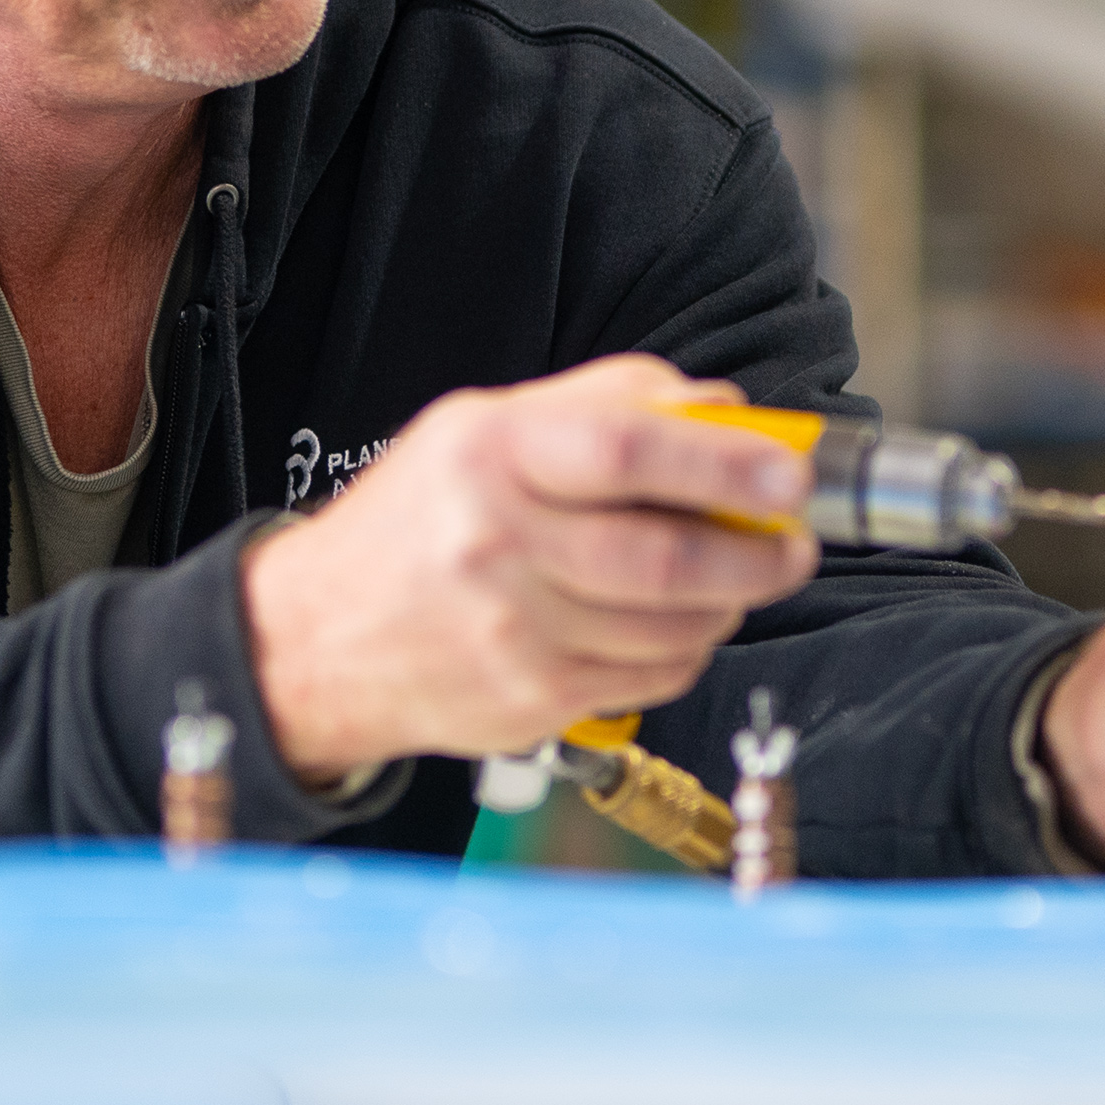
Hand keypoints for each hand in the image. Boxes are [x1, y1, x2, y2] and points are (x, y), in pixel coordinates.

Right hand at [239, 355, 820, 780]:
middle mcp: (495, 544)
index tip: (788, 478)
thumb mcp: (484, 426)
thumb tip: (724, 412)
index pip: (628, 451)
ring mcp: (511, 634)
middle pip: (663, 558)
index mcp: (491, 453)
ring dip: (727, 605)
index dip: (725, 466)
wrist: (313, 639)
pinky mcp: (528, 701)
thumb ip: (606, 404)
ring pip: (670, 628)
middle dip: (754, 554)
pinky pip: (648, 678)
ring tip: (733, 580)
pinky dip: (683, 651)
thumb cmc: (419, 521)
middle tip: (791, 544)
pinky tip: (670, 626)